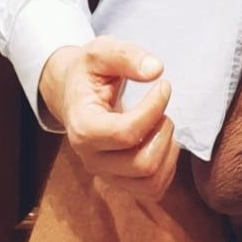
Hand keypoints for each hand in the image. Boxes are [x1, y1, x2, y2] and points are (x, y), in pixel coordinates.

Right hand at [39, 36, 180, 199]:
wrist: (74, 92)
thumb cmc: (89, 71)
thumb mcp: (101, 51)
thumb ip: (126, 56)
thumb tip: (156, 69)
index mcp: (83, 127)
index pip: (126, 133)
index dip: (154, 108)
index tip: (164, 85)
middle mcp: (91, 158)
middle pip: (142, 163)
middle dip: (163, 130)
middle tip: (162, 105)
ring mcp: (106, 173)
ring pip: (151, 181)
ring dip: (168, 149)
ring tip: (162, 122)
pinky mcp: (120, 180)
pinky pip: (154, 189)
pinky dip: (168, 166)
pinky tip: (162, 138)